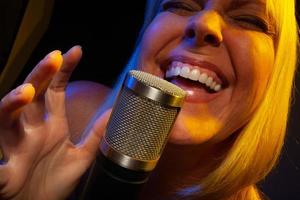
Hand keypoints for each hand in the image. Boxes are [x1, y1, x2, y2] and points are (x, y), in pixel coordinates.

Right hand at [0, 46, 109, 199]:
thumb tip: (112, 112)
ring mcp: (17, 150)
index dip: (63, 71)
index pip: (56, 91)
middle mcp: (32, 132)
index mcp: (50, 126)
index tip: (75, 51)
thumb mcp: (81, 156)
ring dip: (13, 105)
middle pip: (33, 98)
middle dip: (41, 76)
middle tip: (54, 58)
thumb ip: (95, 135)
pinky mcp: (6, 173)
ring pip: (8, 121)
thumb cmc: (56, 182)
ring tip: (28, 91)